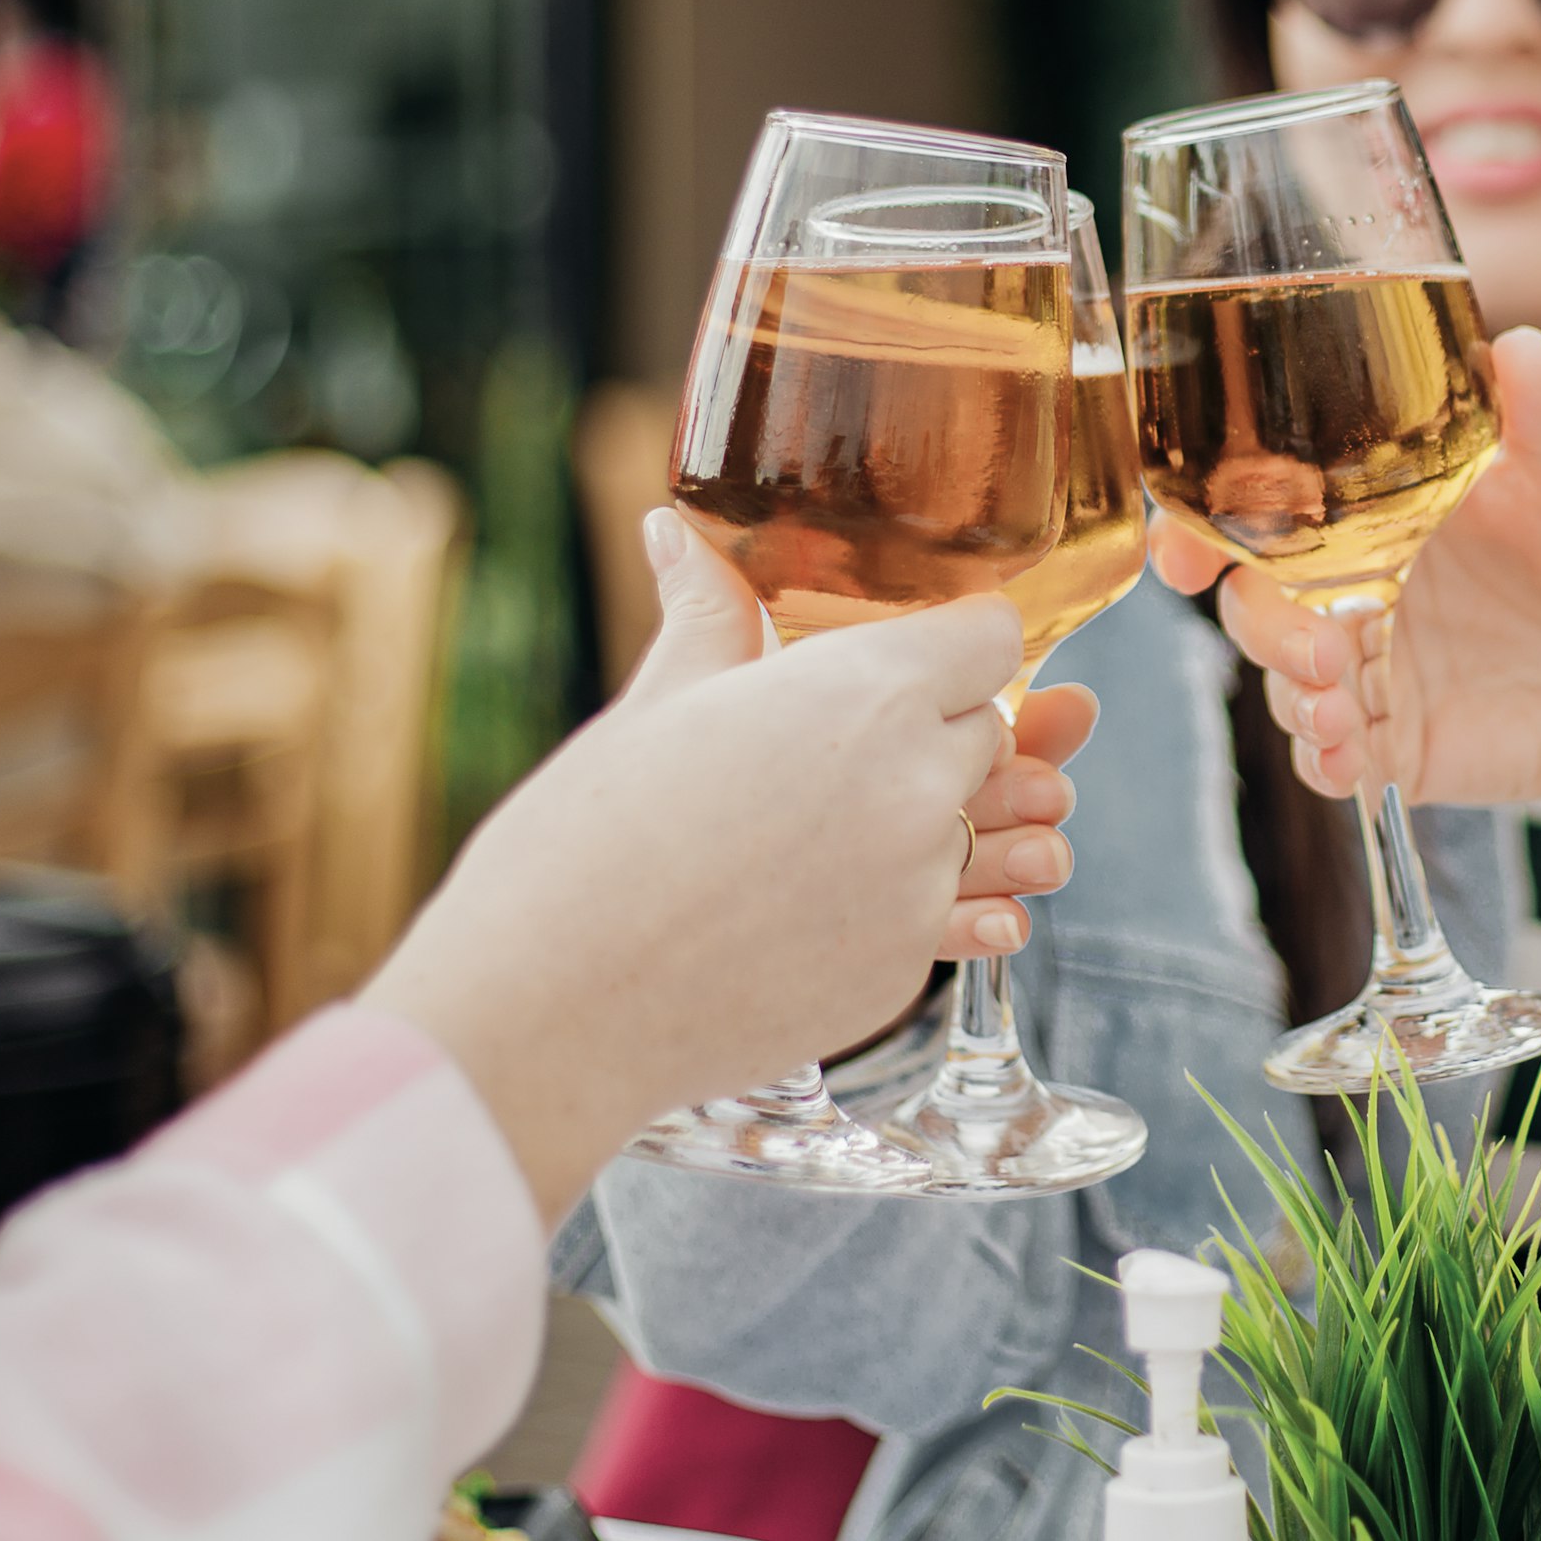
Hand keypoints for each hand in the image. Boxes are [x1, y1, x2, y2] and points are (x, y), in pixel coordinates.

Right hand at [365, 512, 1086, 1224]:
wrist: (548, 1009)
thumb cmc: (585, 845)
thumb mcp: (656, 705)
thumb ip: (707, 611)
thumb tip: (677, 531)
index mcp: (867, 691)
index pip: (991, 637)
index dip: (954, 643)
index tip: (914, 655)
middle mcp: (917, 784)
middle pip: (993, 732)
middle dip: (943, 732)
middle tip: (857, 744)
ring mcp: (919, 887)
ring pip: (993, 834)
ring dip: (955, 826)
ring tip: (872, 829)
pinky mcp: (904, 970)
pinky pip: (960, 921)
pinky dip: (926, 908)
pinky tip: (860, 900)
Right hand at [1158, 330, 1540, 1090]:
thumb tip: (1520, 344)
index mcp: (1381, 506)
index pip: (1264, 504)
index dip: (1204, 521)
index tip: (1186, 548)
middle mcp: (1362, 584)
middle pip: (1256, 598)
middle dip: (1257, 620)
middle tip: (1312, 644)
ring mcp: (1376, 668)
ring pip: (1287, 679)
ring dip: (1292, 694)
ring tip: (1336, 706)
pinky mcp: (1400, 744)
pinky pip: (1335, 756)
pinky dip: (1325, 759)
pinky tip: (1346, 758)